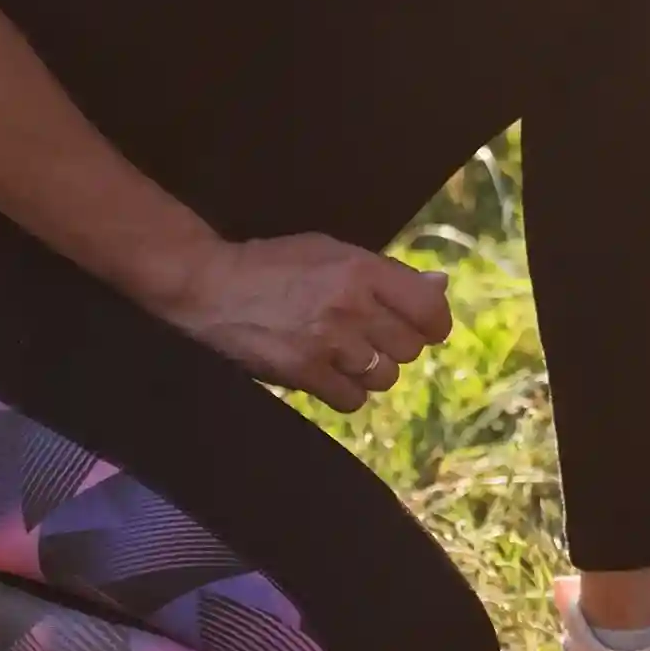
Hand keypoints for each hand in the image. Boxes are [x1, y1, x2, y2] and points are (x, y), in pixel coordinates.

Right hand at [161, 234, 452, 411]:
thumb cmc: (274, 264)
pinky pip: (352, 399)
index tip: (425, 327)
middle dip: (396, 345)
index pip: (430, 309)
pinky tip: (328, 373)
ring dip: (371, 370)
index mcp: (363, 269)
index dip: (434, 322)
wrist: (209, 286)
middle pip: (410, 348)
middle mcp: (351, 306)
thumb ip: (388, 273)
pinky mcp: (303, 372)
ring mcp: (328, 342)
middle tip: (371, 336)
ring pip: (384, 377)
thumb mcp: (333, 251)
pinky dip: (346, 391)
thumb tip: (440, 286)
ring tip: (345, 353)